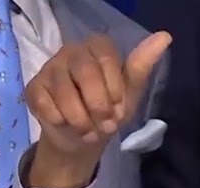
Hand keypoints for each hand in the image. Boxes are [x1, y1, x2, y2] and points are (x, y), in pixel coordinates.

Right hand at [26, 32, 170, 187]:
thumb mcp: (129, 94)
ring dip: (81, 119)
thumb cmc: (109, 111)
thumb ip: (142, 66)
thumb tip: (165, 37)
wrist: (84, 139)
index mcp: (98, 47)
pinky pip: (45, 103)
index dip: (114, 89)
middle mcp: (71, 51)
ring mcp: (50, 68)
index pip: (106, 57)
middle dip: (98, 105)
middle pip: (84, 71)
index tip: (119, 109)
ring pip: (63, 90)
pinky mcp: (34, 88)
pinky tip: (67, 126)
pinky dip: (60, 121)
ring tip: (90, 132)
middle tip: (107, 126)